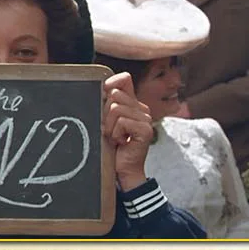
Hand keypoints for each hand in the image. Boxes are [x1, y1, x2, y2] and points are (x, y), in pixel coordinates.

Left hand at [101, 72, 153, 189]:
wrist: (122, 169)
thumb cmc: (112, 147)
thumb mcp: (106, 122)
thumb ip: (106, 104)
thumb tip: (103, 86)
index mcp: (133, 103)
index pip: (123, 80)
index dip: (109, 87)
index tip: (103, 99)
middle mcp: (142, 108)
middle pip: (115, 95)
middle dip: (105, 115)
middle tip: (111, 130)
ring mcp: (145, 118)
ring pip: (116, 109)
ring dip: (110, 127)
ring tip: (116, 137)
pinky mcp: (145, 129)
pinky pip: (122, 121)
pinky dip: (115, 133)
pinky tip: (121, 142)